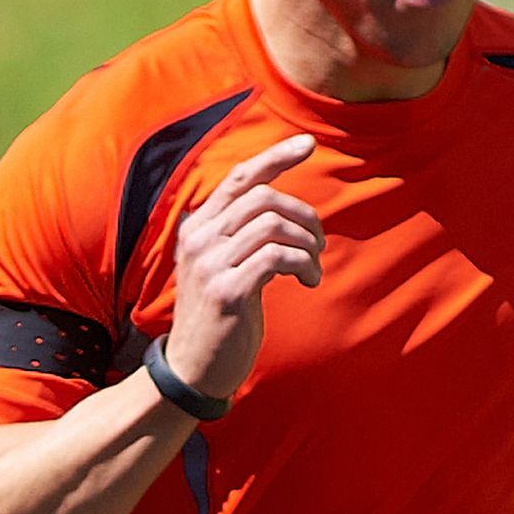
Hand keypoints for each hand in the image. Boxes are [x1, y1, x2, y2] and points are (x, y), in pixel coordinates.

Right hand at [161, 135, 319, 407]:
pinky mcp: (227, 291)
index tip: (308, 144)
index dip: (276, 157)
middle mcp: (199, 238)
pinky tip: (308, 281)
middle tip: (319, 244)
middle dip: (303, 216)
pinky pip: (277, 258)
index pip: (240, 178)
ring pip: (273, 225)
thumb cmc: (218, 318)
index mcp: (198, 227)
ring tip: (313, 268)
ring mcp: (210, 264)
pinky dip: (302, 264)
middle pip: (263, 197)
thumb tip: (283, 213)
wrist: (194, 369)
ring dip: (306, 244)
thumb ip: (241, 238)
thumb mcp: (223, 268)